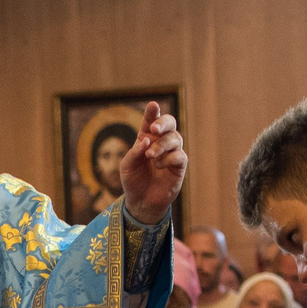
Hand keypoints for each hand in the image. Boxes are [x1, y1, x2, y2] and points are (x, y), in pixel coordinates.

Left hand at [119, 102, 185, 223]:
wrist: (141, 201)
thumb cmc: (133, 180)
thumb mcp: (127, 165)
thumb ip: (135, 152)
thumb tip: (146, 140)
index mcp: (147, 138)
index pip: (151, 120)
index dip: (153, 112)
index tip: (153, 105)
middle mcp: (161, 142)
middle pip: (170, 123)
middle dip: (163, 123)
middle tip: (154, 129)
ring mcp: (172, 153)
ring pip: (175, 138)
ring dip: (162, 145)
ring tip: (150, 155)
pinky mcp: (179, 166)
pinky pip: (179, 156)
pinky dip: (168, 158)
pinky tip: (158, 165)